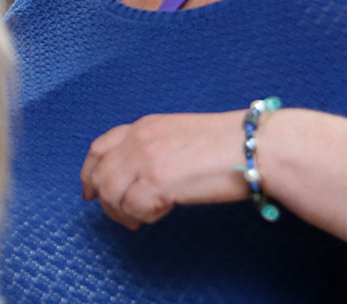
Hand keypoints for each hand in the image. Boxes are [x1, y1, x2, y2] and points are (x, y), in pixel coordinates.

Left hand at [80, 110, 249, 228]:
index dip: (89, 172)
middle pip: (101, 175)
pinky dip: (144, 215)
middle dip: (107, 201)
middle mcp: (138, 140)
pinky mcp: (157, 181)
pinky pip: (134, 207)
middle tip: (124, 219)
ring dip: (124, 212)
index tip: (89, 192)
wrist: (257, 146)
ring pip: (111, 194)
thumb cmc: (232, 144)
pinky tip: (163, 212)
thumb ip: (155, 149)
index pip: (99, 148)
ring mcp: (145, 160)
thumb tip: (143, 177)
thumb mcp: (180, 135)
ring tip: (143, 219)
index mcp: (143, 126)